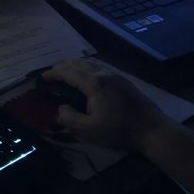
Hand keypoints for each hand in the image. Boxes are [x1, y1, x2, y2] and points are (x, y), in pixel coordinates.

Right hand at [42, 58, 169, 151]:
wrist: (151, 129)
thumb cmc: (119, 130)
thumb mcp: (89, 130)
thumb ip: (69, 118)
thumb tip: (60, 108)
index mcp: (94, 83)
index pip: (68, 72)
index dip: (53, 73)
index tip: (42, 77)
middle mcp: (104, 74)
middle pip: (79, 63)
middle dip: (63, 66)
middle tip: (51, 73)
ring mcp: (115, 75)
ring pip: (91, 63)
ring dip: (75, 65)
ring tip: (66, 71)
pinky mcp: (123, 80)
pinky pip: (100, 66)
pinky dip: (87, 67)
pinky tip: (88, 75)